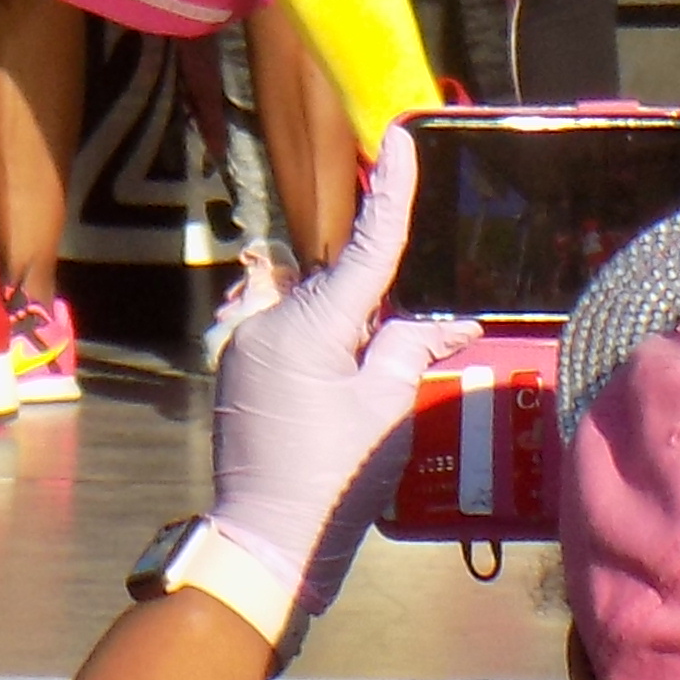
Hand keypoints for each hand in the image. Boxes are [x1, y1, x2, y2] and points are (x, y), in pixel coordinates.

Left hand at [203, 124, 464, 629]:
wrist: (265, 543)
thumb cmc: (332, 483)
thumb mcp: (385, 412)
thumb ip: (408, 348)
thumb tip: (440, 319)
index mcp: (304, 327)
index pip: (363, 250)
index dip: (389, 193)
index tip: (399, 136)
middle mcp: (265, 321)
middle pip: (340, 286)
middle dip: (382, 302)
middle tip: (427, 329)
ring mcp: (245, 342)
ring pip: (317, 311)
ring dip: (352, 329)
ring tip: (371, 384)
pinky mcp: (239, 366)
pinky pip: (292, 334)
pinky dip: (326, 346)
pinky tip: (346, 386)